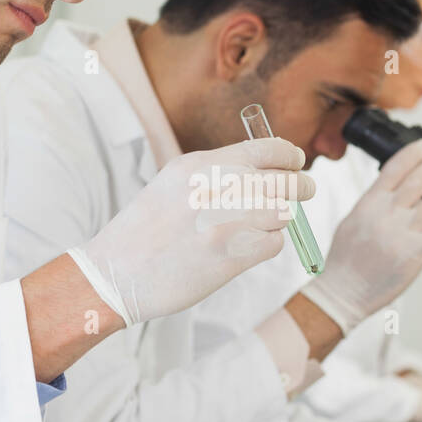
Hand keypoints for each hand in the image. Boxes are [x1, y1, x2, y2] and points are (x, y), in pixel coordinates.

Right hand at [69, 138, 313, 325]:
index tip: (296, 162)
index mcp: (200, 165)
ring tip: (258, 225)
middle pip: (285, 181)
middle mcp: (216, 189)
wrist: (116, 272)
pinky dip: (267, 245)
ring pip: (282, 213)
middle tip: (305, 190)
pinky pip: (273, 244)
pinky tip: (247, 247)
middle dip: (301, 185)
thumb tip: (264, 167)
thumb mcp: (174, 182)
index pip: (266, 149)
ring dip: (278, 219)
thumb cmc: (145, 229)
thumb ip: (216, 171)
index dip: (289, 155)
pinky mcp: (231, 257)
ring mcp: (225, 224)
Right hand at [302, 139, 421, 333]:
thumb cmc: (346, 260)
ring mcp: (403, 234)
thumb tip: (395, 187)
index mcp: (369, 204)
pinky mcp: (417, 253)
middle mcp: (386, 216)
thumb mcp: (353, 220)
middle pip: (419, 180)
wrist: (344, 292)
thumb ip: (375, 202)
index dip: (413, 153)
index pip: (394, 168)